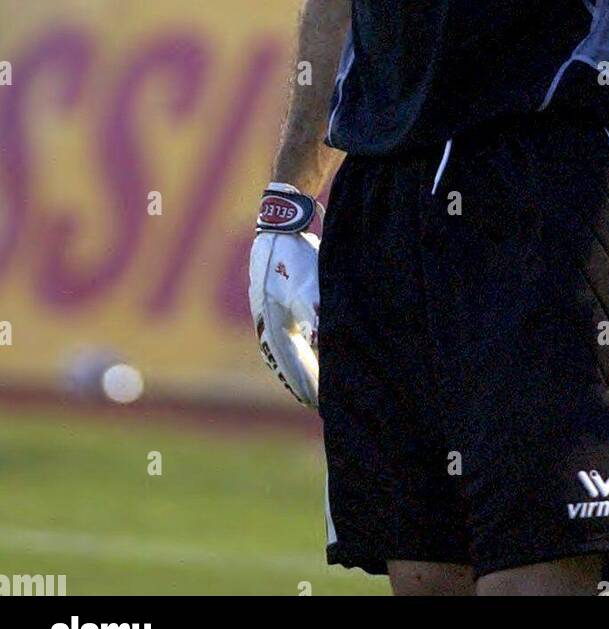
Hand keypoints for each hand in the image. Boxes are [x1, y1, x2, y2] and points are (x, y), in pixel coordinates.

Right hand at [248, 184, 321, 407]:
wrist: (280, 223)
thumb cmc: (294, 255)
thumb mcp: (309, 286)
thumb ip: (316, 317)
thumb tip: (323, 348)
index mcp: (272, 322)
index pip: (290, 364)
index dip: (305, 385)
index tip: (318, 405)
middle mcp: (266, 319)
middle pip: (283, 359)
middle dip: (298, 380)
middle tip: (314, 402)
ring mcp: (267, 307)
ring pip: (281, 346)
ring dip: (294, 365)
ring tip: (308, 382)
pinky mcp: (272, 296)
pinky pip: (282, 331)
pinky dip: (293, 346)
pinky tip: (304, 347)